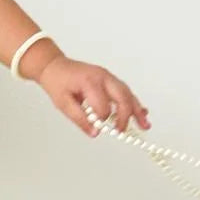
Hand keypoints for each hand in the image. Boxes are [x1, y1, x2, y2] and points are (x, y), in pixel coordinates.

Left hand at [36, 55, 150, 138]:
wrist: (55, 66)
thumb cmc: (57, 82)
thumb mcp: (63, 103)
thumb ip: (79, 119)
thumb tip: (94, 132)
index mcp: (90, 82)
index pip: (102, 106)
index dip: (102, 120)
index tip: (99, 128)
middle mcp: (103, 77)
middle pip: (122, 97)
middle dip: (126, 116)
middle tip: (122, 131)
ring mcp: (108, 77)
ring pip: (128, 94)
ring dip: (137, 110)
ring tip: (145, 125)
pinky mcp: (110, 80)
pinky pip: (125, 91)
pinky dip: (133, 103)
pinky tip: (142, 112)